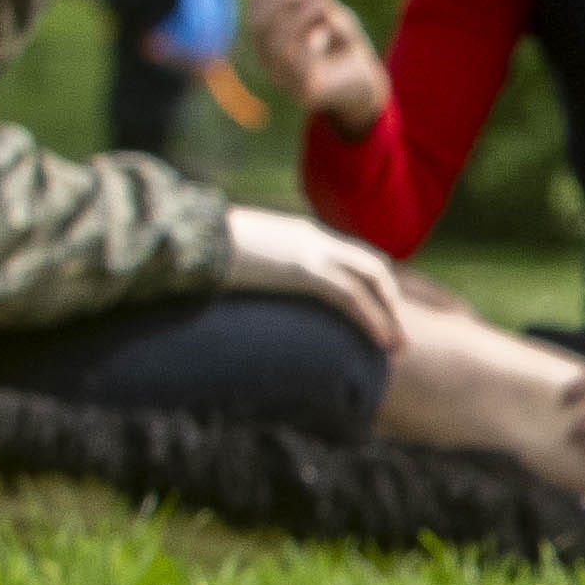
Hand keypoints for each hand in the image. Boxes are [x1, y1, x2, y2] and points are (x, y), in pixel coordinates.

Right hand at [219, 203, 407, 350]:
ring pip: (370, 282)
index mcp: (302, 234)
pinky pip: (350, 296)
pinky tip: (382, 343)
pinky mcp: (302, 269)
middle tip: (398, 338)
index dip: (374, 287)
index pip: (354, 257)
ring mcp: (310, 250)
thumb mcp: (244, 260)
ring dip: (389, 317)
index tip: (383, 316)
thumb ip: (265, 271)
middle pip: (373, 267)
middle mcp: (314, 237)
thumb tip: (261, 291)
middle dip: (391, 303)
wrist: (187, 239)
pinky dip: (372, 319)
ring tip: (398, 350)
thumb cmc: (202, 254)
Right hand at [244, 0, 386, 126]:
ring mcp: (281, 76)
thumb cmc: (341, 43)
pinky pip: (300, 54)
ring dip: (306, 11)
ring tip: (328, 9)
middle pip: (258, 20)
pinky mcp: (303, 87)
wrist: (365, 84)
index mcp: (264, 34)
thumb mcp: (327, 9)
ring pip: (277, 37)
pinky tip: (325, 35)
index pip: (254, 1)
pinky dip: (315, 33)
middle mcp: (265, 57)